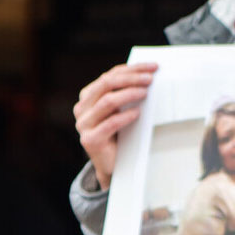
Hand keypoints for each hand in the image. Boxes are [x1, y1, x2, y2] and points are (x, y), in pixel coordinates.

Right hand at [73, 61, 158, 188]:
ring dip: (129, 94)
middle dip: (131, 78)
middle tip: (150, 79)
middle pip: (106, 84)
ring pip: (107, 101)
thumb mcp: (121, 111)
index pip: (109, 76)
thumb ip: (125, 95)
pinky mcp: (90, 140)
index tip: (152, 67)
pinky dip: (125, 116)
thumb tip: (148, 77)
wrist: (113, 166)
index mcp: (88, 97)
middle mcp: (82, 108)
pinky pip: (109, 124)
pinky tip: (138, 113)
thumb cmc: (120, 135)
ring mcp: (84, 124)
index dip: (131, 69)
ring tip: (145, 93)